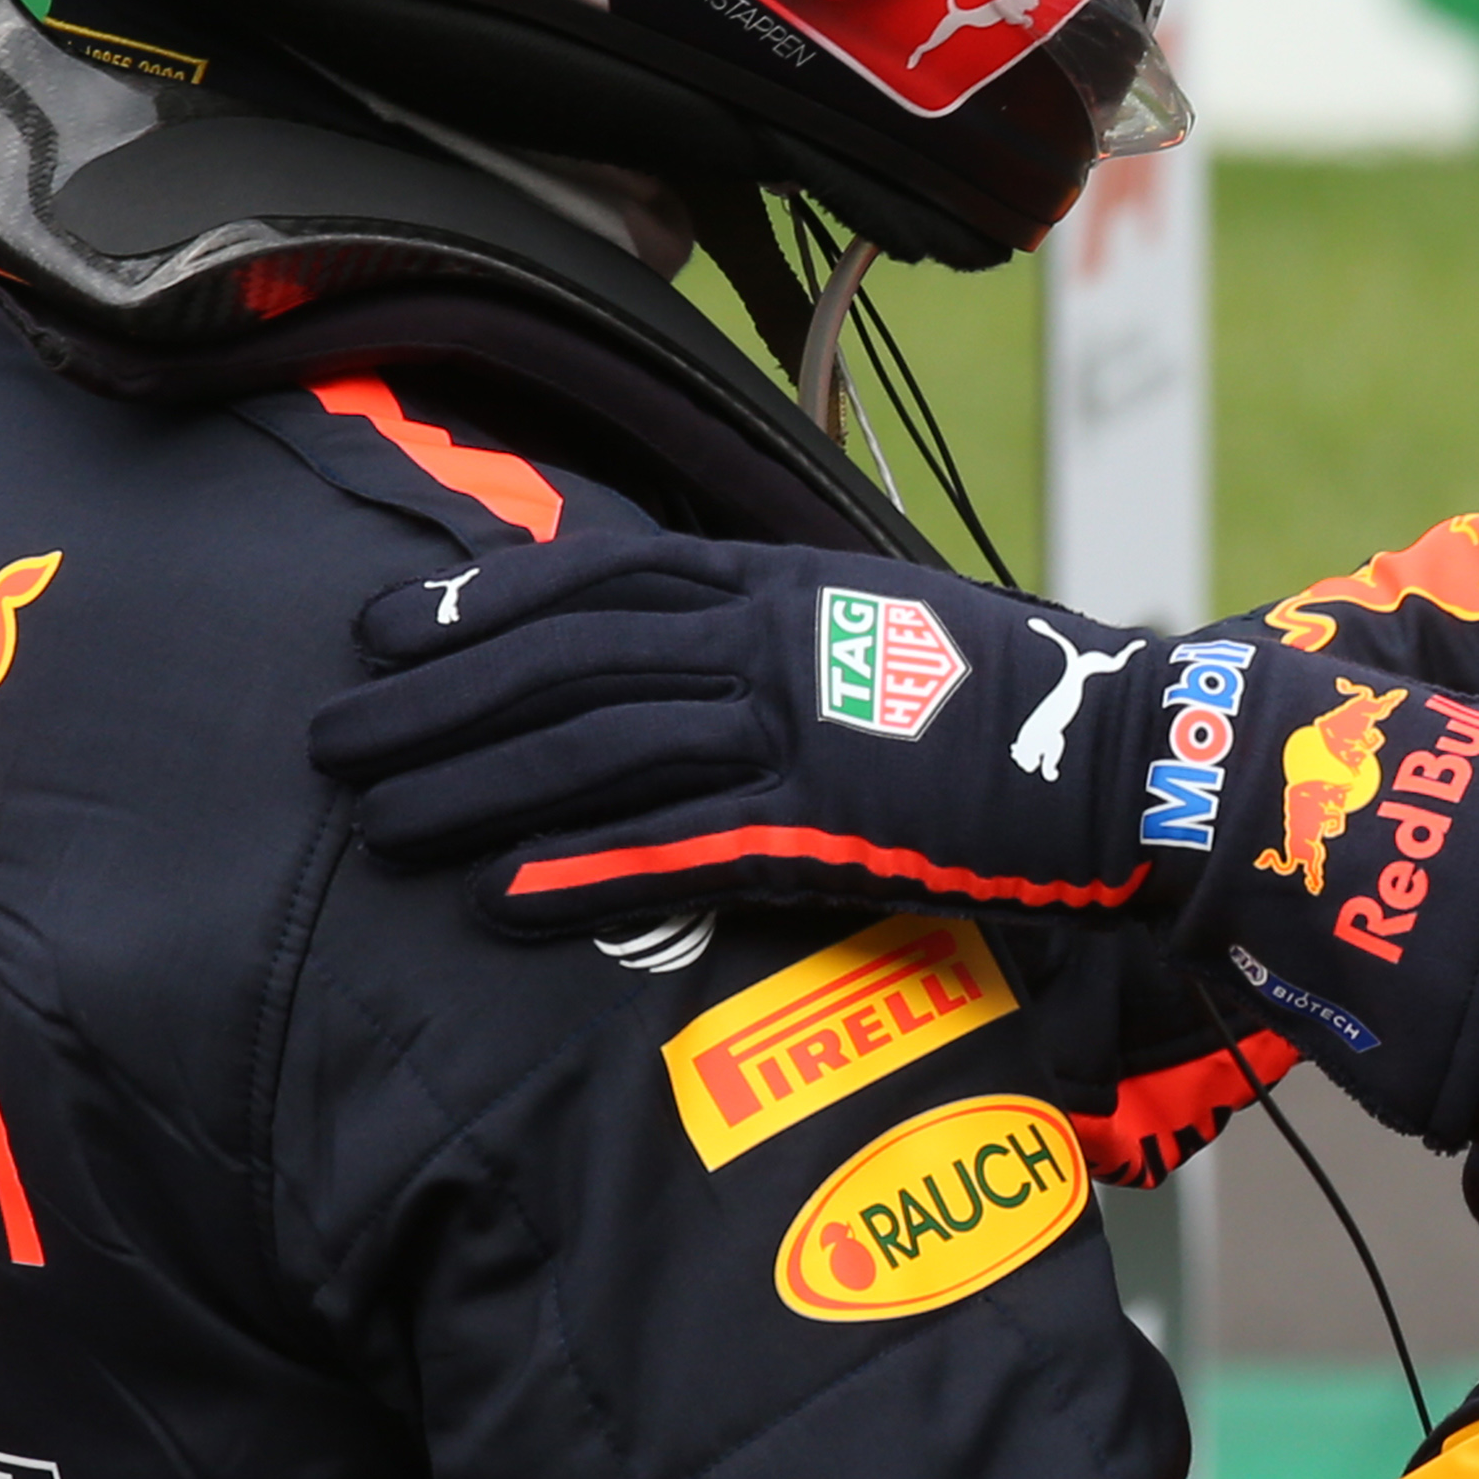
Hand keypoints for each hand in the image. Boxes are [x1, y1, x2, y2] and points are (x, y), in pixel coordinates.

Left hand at [314, 535, 1478, 1132]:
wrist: (1149, 761)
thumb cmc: (1036, 714)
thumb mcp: (899, 643)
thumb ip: (801, 651)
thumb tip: (718, 664)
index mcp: (793, 586)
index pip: (603, 581)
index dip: (483, 606)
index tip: (385, 628)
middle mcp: (780, 641)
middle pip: (569, 659)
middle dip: (438, 696)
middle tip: (330, 733)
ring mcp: (802, 731)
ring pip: (597, 748)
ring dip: (473, 785)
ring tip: (372, 818)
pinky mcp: (832, 824)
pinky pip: (678, 847)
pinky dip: (578, 869)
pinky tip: (495, 898)